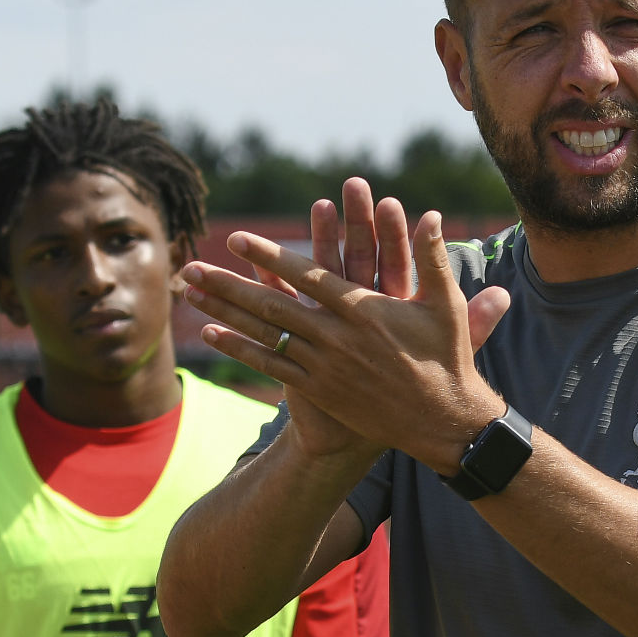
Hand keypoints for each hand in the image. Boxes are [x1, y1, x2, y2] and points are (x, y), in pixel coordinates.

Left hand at [183, 178, 510, 469]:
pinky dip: (241, 349)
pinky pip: (272, 367)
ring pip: (265, 334)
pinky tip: (213, 333)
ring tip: (190, 292)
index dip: (270, 257)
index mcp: (364, 310)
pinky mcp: (321, 391)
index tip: (238, 240)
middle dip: (228, 284)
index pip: (307, 276)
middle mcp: (337, 337)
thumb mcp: (446, 305)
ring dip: (224, 312)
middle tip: (193, 265)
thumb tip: (430, 214)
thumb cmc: (448, 360)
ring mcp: (325, 366)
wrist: (442, 422)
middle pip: (272, 305)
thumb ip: (432, 259)